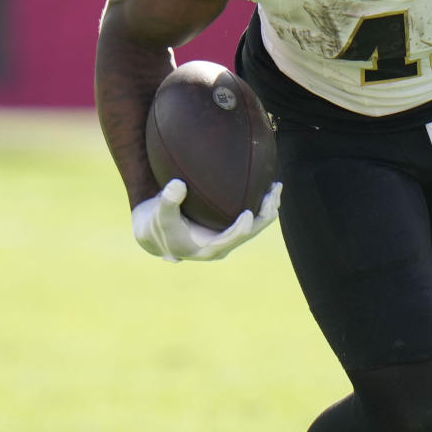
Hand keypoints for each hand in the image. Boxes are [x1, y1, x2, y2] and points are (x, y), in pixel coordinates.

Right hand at [131, 178, 280, 261]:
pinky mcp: (228, 226)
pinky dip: (258, 201)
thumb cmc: (158, 225)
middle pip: (252, 231)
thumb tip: (178, 185)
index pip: (233, 239)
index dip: (243, 228)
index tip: (247, 212)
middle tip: (273, 193)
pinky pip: (249, 215)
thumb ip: (168, 202)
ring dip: (267, 206)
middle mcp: (224, 244)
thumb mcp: (159, 214)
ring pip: (255, 224)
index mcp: (210, 248)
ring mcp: (228, 235)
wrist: (156, 233)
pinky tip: (264, 183)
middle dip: (266, 213)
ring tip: (276, 186)